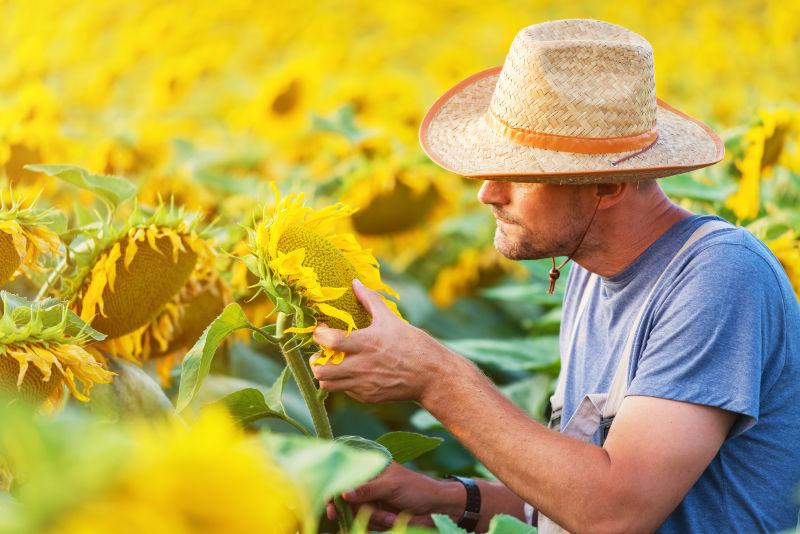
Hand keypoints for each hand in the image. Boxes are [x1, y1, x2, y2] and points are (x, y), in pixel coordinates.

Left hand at [311, 279, 455, 403]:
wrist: (431, 375)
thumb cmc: (412, 343)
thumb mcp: (391, 318)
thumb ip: (370, 299)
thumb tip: (355, 282)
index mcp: (366, 343)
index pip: (330, 341)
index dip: (319, 335)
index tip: (321, 329)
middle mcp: (362, 366)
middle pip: (321, 370)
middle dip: (316, 360)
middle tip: (323, 351)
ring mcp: (364, 384)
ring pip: (327, 385)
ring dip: (326, 374)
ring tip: (333, 364)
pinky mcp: (368, 397)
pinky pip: (345, 391)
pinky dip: (343, 382)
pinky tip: (353, 372)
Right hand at [326, 462, 464, 530]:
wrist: (437, 509)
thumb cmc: (416, 489)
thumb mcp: (392, 486)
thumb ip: (368, 489)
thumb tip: (344, 493)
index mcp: (371, 471)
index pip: (347, 475)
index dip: (335, 486)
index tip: (326, 498)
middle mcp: (368, 486)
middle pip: (347, 498)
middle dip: (351, 508)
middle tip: (335, 513)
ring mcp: (372, 503)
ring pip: (357, 514)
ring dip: (373, 518)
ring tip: (392, 517)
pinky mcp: (377, 518)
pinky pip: (366, 524)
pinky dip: (376, 525)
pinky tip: (392, 521)